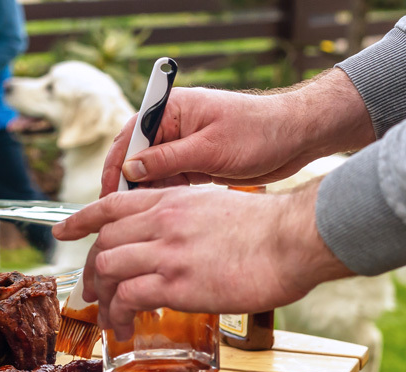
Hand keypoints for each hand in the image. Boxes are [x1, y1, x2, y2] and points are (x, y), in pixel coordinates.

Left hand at [54, 182, 352, 339]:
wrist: (294, 238)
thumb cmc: (271, 227)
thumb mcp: (219, 206)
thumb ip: (191, 218)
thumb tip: (184, 238)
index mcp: (172, 200)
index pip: (111, 205)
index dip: (81, 220)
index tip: (62, 232)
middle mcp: (161, 221)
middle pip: (103, 243)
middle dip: (91, 271)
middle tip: (93, 292)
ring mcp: (166, 251)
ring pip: (107, 269)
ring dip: (101, 297)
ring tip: (109, 317)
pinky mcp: (176, 283)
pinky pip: (127, 297)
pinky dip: (117, 314)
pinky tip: (123, 326)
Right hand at [100, 70, 374, 196]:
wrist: (296, 138)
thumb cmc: (259, 132)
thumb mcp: (210, 147)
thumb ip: (167, 158)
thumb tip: (129, 169)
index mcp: (171, 109)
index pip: (129, 139)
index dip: (115, 170)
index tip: (109, 199)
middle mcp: (172, 126)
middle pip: (135, 159)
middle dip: (127, 188)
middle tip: (119, 221)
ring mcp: (183, 147)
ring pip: (151, 176)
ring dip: (145, 198)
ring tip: (138, 226)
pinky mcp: (195, 165)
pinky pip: (170, 184)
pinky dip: (165, 200)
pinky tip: (161, 221)